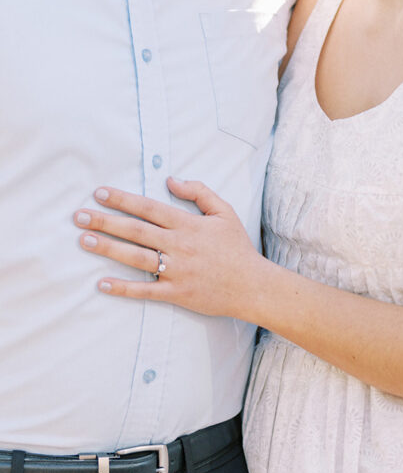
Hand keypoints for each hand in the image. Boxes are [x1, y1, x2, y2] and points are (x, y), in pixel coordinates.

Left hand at [74, 178, 265, 319]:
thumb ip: (199, 192)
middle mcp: (179, 245)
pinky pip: (145, 290)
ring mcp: (176, 270)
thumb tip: (171, 179)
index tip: (100, 193)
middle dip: (106, 222)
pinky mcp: (176, 293)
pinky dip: (123, 288)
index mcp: (188, 224)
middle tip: (80, 216)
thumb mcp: (224, 212)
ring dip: (108, 249)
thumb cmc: (237, 247)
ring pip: (136, 257)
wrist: (252, 285)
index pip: (149, 208)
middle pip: (136, 231)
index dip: (123, 199)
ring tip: (85, 241)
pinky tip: (102, 283)